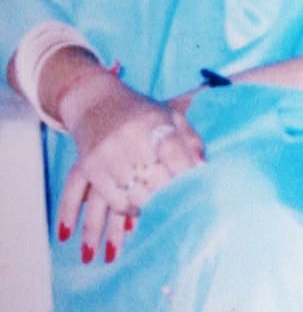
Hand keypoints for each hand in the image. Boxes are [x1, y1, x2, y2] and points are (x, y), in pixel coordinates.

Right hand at [57, 71, 204, 260]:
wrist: (94, 102)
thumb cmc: (141, 113)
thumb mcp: (170, 116)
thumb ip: (190, 140)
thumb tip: (203, 169)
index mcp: (153, 120)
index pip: (174, 153)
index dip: (186, 175)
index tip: (195, 188)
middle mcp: (129, 136)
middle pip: (156, 180)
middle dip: (170, 195)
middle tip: (179, 204)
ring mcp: (107, 152)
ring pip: (135, 195)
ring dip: (150, 206)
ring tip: (159, 208)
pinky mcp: (90, 167)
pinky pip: (115, 200)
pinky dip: (128, 209)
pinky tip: (136, 209)